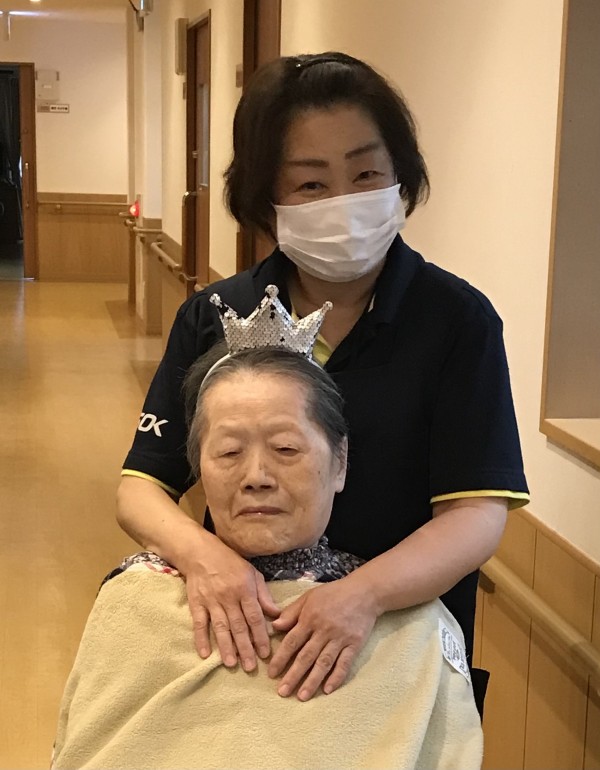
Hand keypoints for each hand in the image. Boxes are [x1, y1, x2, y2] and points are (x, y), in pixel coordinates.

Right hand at [183, 535, 279, 670]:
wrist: (201, 552)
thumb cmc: (230, 563)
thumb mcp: (252, 574)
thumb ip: (263, 595)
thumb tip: (276, 615)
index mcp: (245, 589)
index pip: (254, 617)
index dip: (260, 636)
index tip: (266, 653)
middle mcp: (229, 597)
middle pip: (239, 626)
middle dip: (246, 648)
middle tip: (251, 667)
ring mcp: (211, 601)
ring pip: (221, 627)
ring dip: (226, 647)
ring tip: (232, 664)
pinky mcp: (196, 603)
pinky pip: (199, 623)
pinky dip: (201, 639)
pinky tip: (205, 654)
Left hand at [267, 575, 377, 700]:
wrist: (364, 592)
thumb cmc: (333, 594)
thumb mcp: (309, 597)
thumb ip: (291, 612)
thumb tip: (274, 626)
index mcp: (310, 617)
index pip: (292, 641)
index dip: (281, 658)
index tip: (271, 673)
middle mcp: (324, 630)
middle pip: (306, 656)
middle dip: (293, 675)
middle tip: (282, 692)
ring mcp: (340, 638)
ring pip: (324, 663)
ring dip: (312, 681)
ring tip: (302, 696)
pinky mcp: (354, 644)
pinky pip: (344, 663)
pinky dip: (336, 677)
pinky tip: (328, 690)